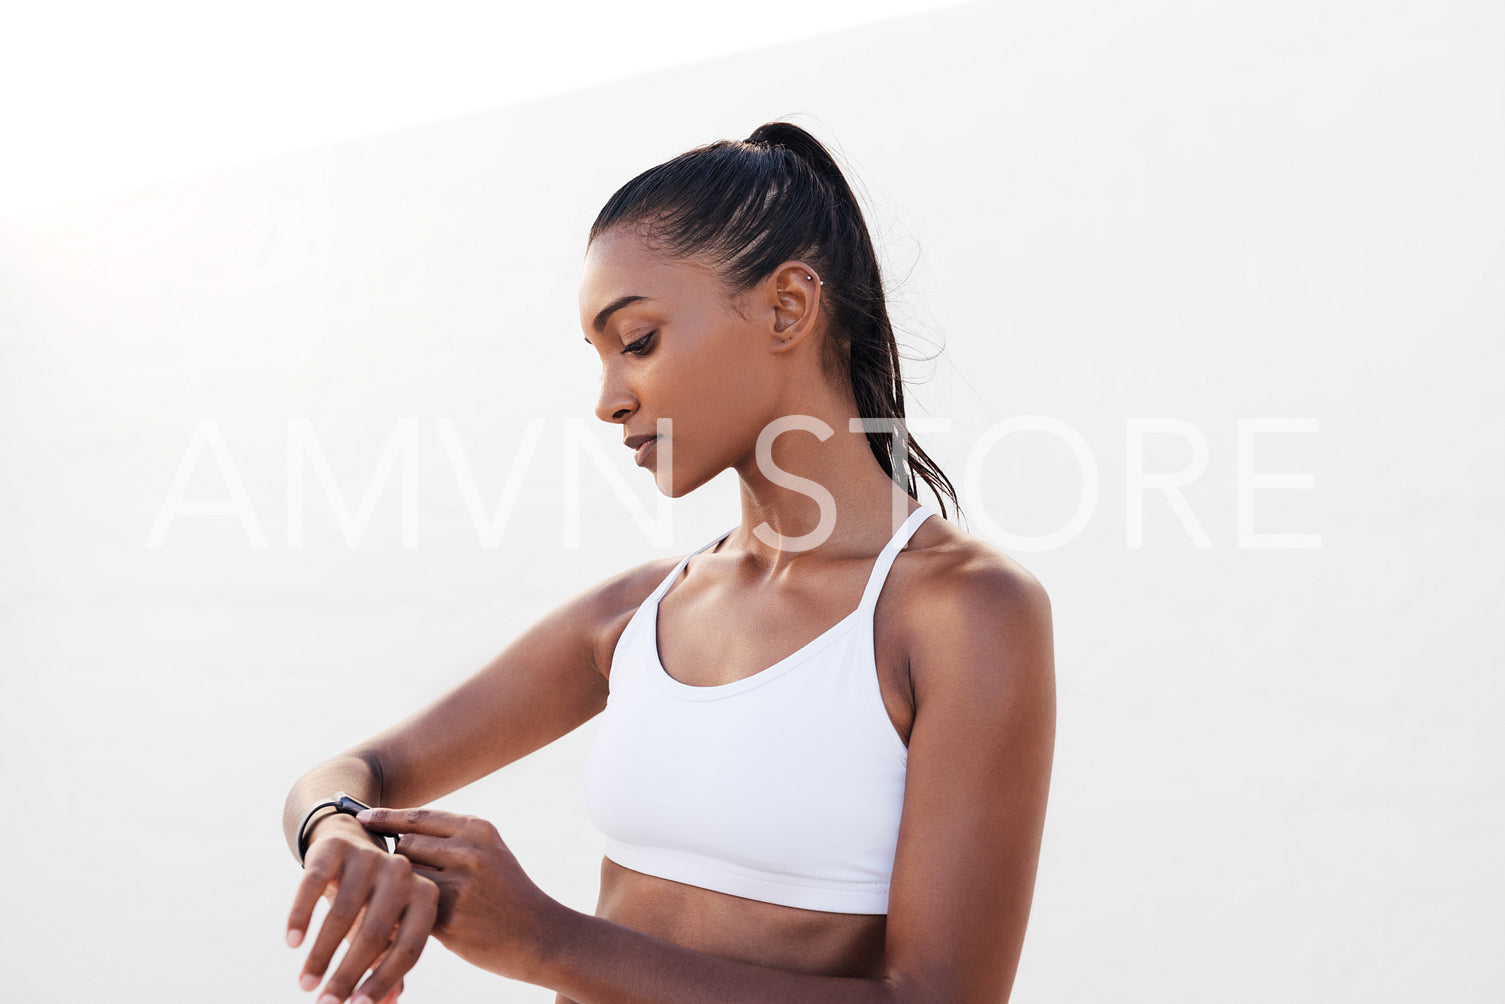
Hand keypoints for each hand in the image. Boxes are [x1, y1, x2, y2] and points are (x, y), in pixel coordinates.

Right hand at [287, 814, 438, 1002]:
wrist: (350, 843)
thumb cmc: (372, 900)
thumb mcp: (387, 929)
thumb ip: (389, 964)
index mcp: (425, 897)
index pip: (409, 949)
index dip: (383, 981)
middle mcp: (402, 874)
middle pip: (375, 934)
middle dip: (347, 975)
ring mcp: (370, 857)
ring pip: (343, 913)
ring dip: (321, 954)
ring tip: (305, 984)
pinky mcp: (336, 847)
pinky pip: (315, 883)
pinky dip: (301, 915)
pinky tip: (292, 942)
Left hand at [356, 807, 561, 982]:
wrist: (541, 936)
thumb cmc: (509, 895)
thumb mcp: (491, 854)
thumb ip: (453, 841)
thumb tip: (400, 831)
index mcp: (479, 829)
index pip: (419, 816)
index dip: (386, 816)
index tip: (360, 817)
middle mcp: (469, 851)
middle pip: (405, 845)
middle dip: (399, 861)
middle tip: (405, 880)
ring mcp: (459, 885)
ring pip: (403, 877)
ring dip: (400, 888)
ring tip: (411, 901)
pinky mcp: (448, 918)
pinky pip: (408, 908)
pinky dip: (402, 912)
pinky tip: (409, 920)